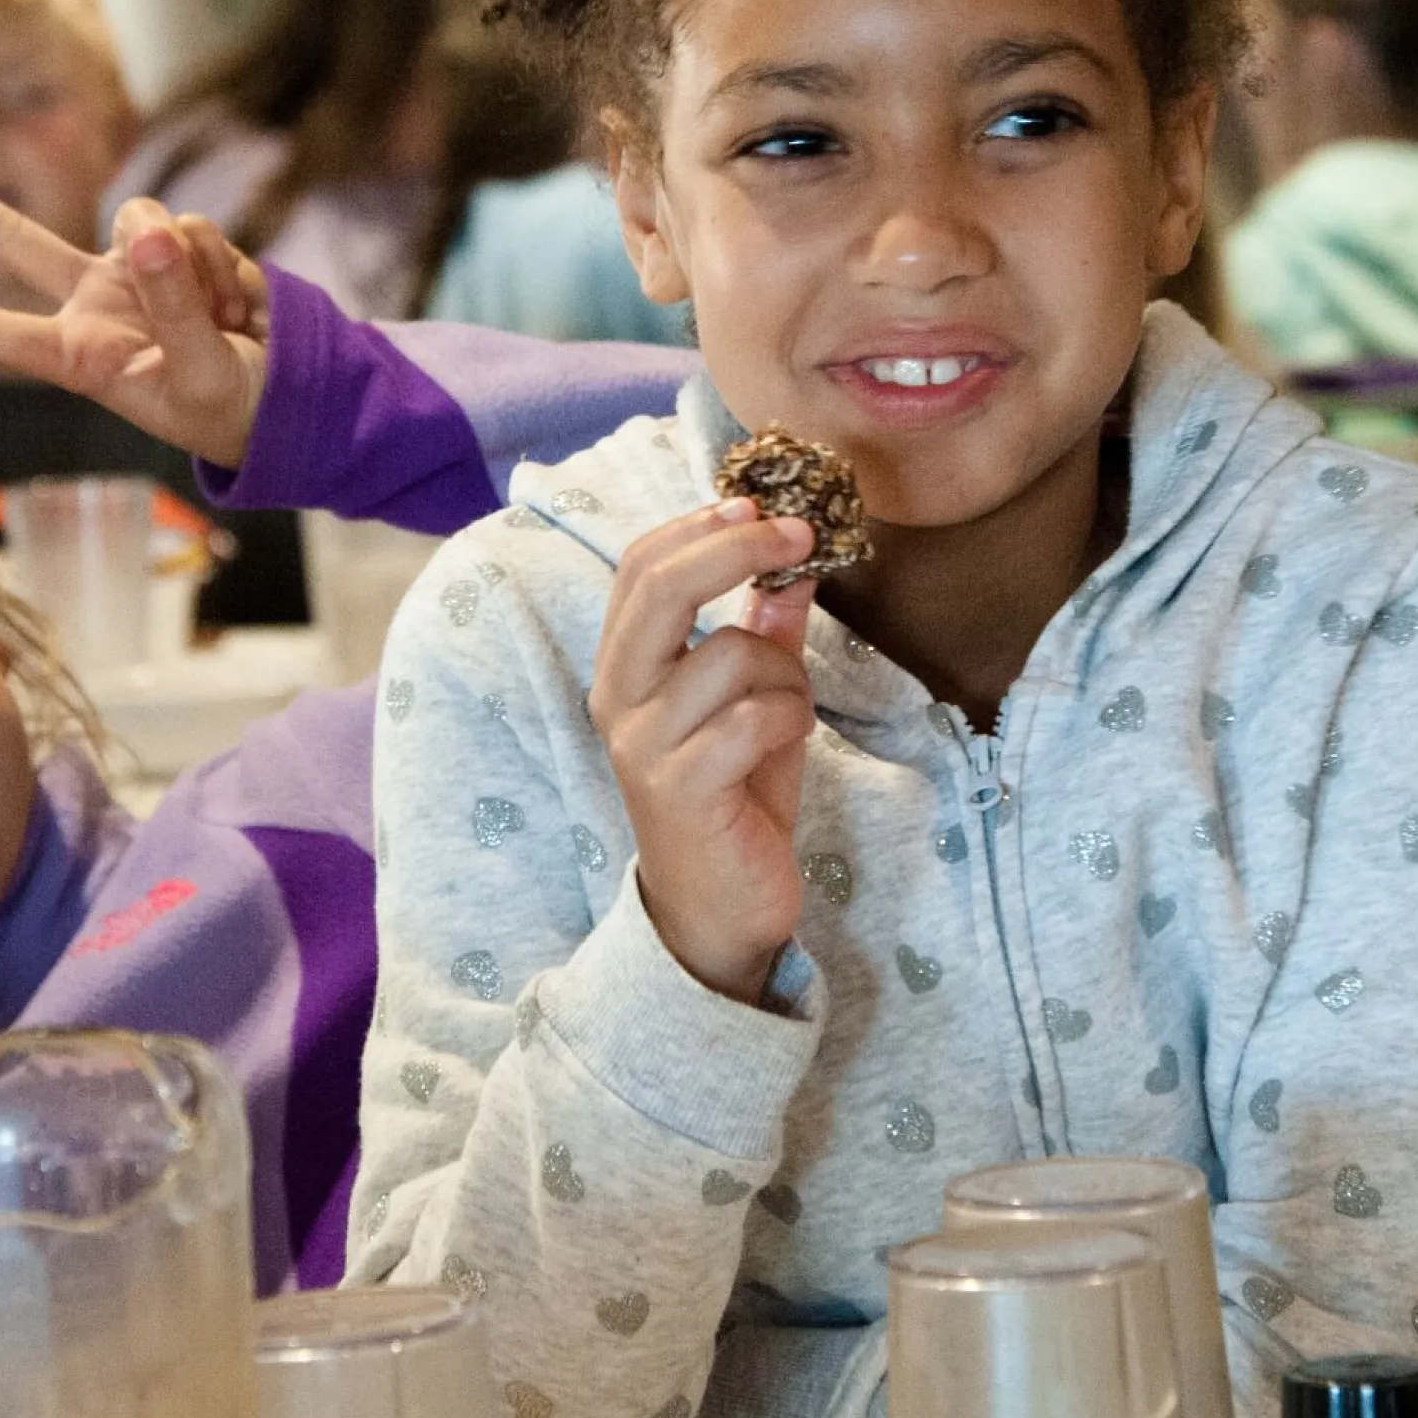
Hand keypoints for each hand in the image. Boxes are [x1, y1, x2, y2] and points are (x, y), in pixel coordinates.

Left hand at [0, 140, 273, 466]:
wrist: (284, 396)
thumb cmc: (231, 411)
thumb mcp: (202, 376)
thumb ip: (175, 307)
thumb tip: (150, 232)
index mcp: (78, 357)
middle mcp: (88, 303)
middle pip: (6, 237)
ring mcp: (129, 270)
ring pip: (139, 223)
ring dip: (194, 271)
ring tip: (228, 324)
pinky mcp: (173, 248)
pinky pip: (194, 232)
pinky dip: (227, 269)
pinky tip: (240, 310)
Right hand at [587, 500, 820, 1006]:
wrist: (720, 911)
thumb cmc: (735, 800)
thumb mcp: (757, 703)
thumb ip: (766, 637)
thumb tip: (791, 567)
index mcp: (626, 667)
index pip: (639, 567)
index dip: (701, 525)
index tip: (763, 505)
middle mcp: (618, 698)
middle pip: (659, 585)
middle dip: (737, 546)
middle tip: (799, 536)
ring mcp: (642, 743)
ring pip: (732, 653)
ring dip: (786, 676)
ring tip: (787, 717)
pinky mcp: (679, 787)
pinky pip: (754, 717)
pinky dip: (790, 721)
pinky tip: (784, 750)